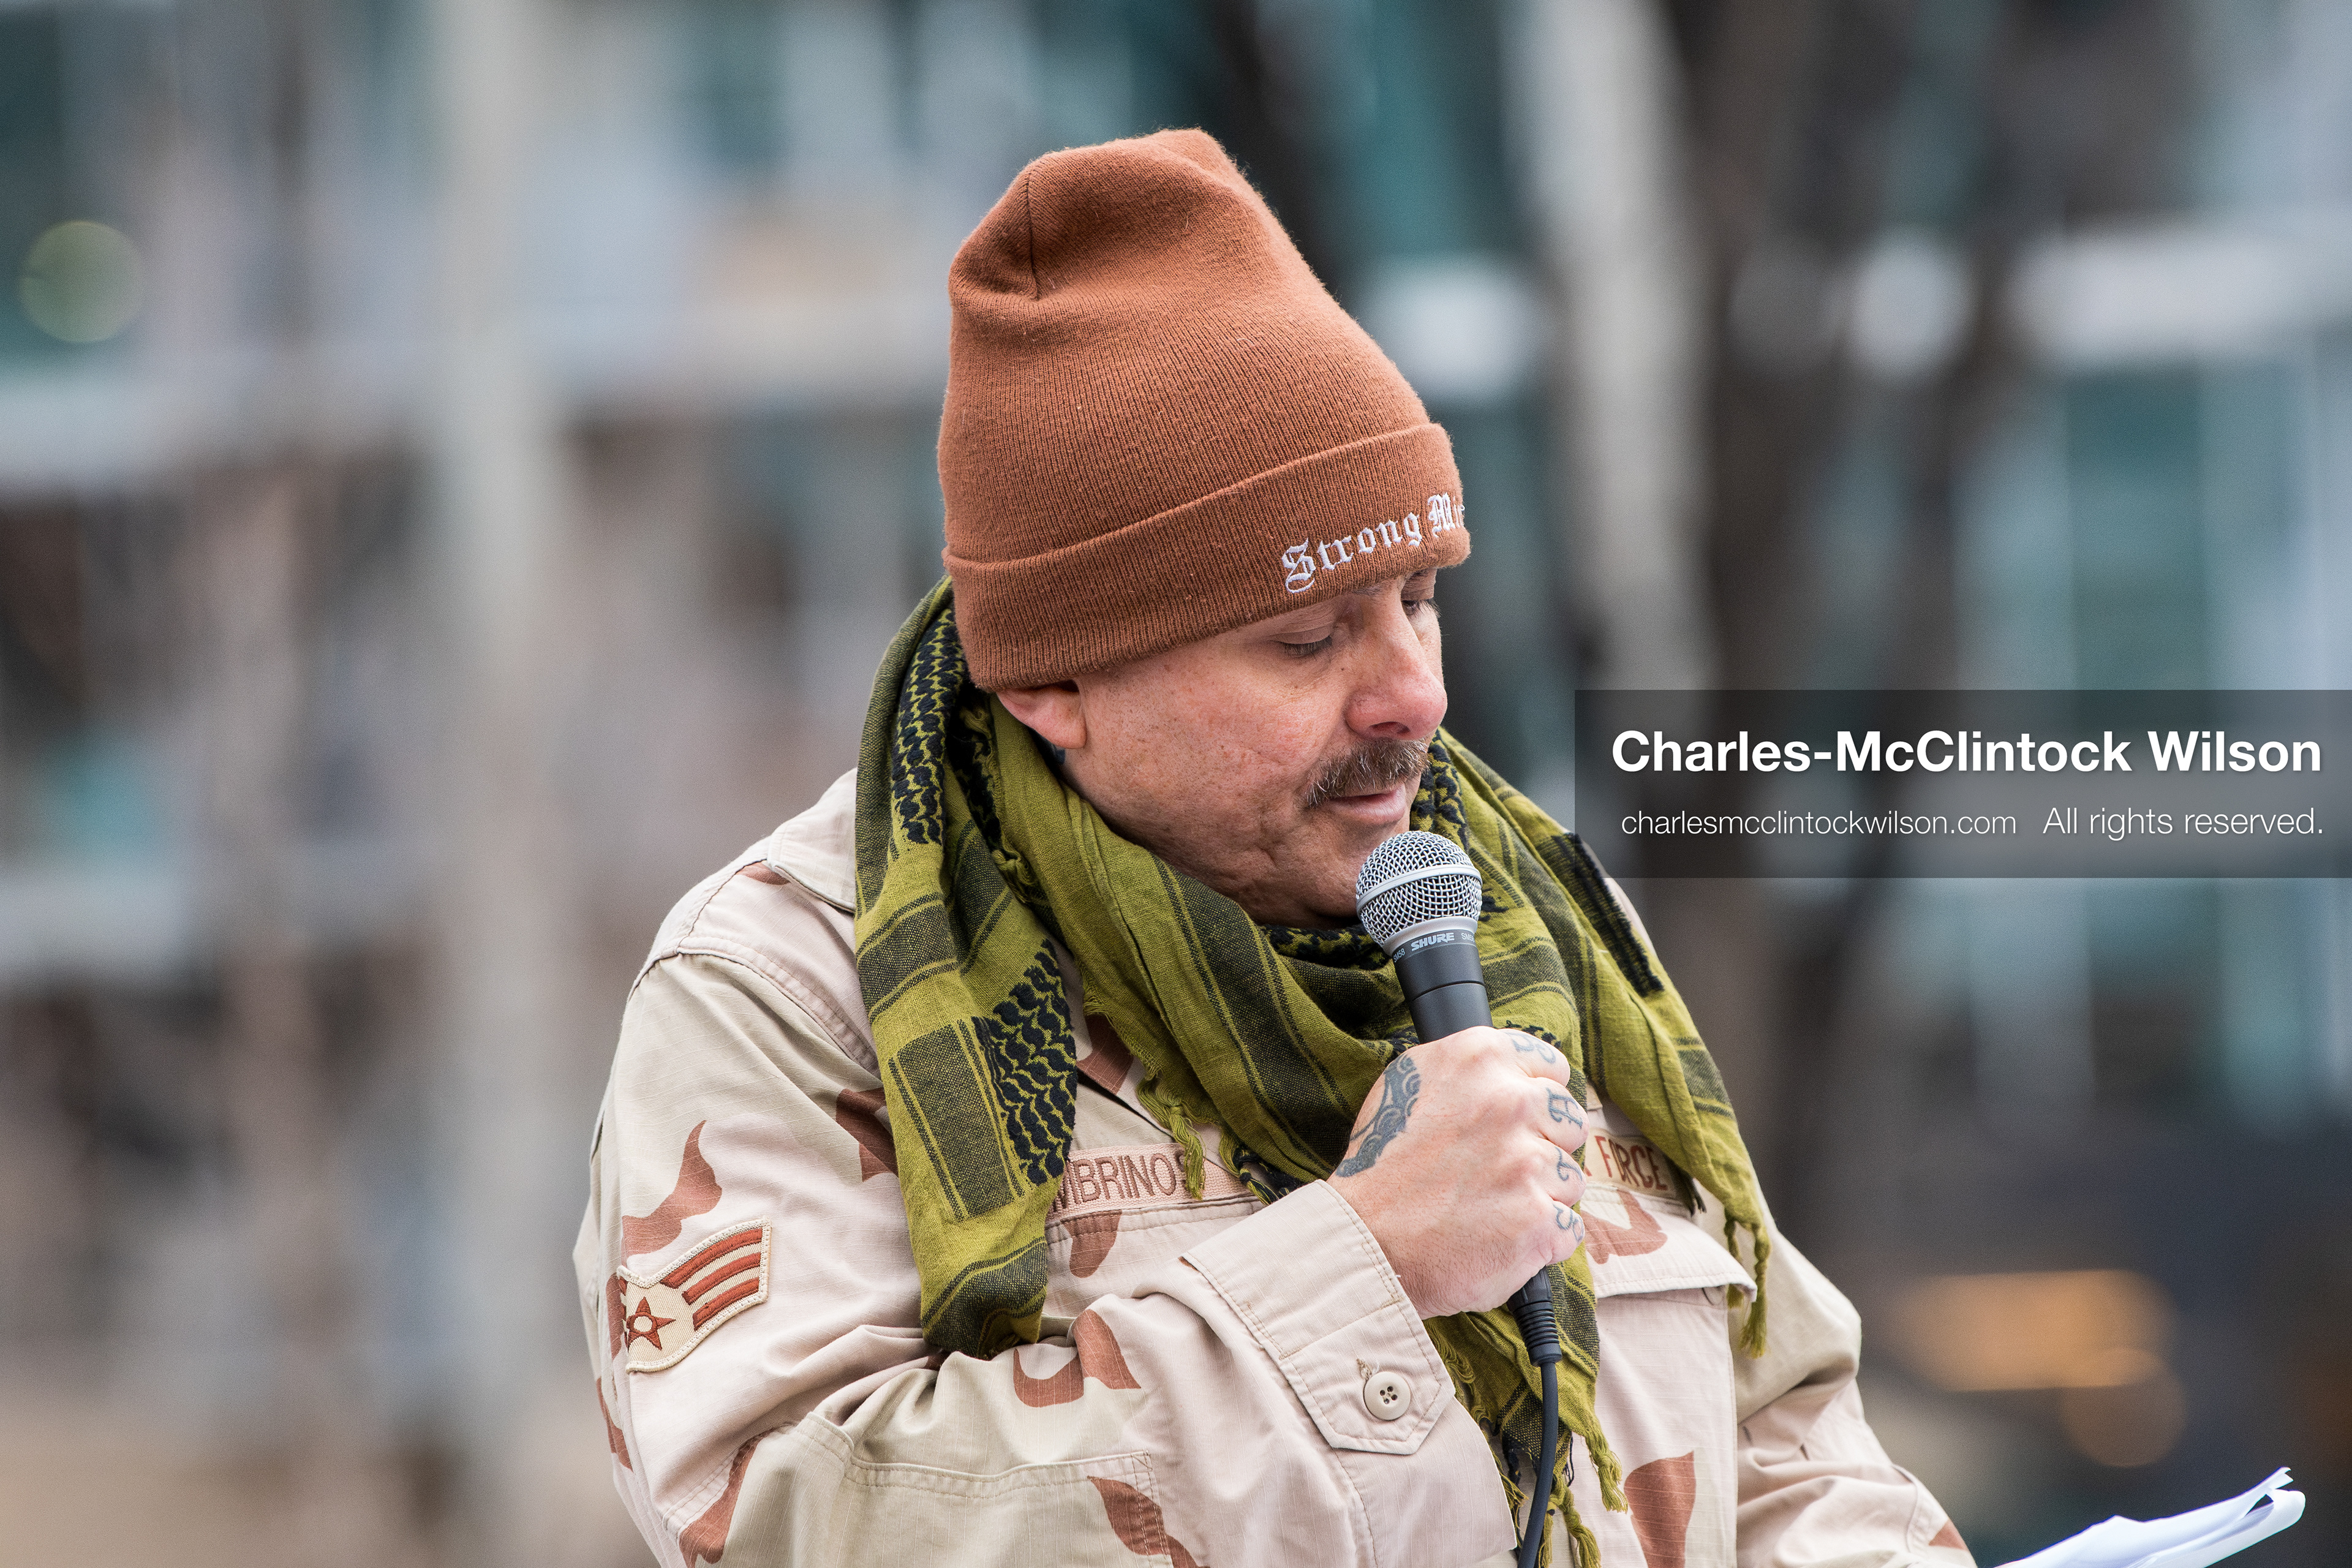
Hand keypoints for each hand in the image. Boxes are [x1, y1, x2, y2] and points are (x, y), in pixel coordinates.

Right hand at [1325, 1027, 1587, 1317]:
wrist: (1364, 1240)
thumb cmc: (1381, 1165)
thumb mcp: (1409, 1082)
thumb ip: (1470, 1071)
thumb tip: (1517, 1073)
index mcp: (1479, 1057)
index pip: (1552, 1068)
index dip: (1536, 1098)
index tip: (1519, 1122)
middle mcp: (1509, 1100)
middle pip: (1569, 1122)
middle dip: (1544, 1147)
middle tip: (1497, 1172)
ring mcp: (1527, 1162)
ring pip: (1570, 1178)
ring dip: (1540, 1196)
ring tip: (1489, 1208)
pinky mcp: (1537, 1219)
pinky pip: (1567, 1227)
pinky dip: (1541, 1240)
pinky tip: (1500, 1237)